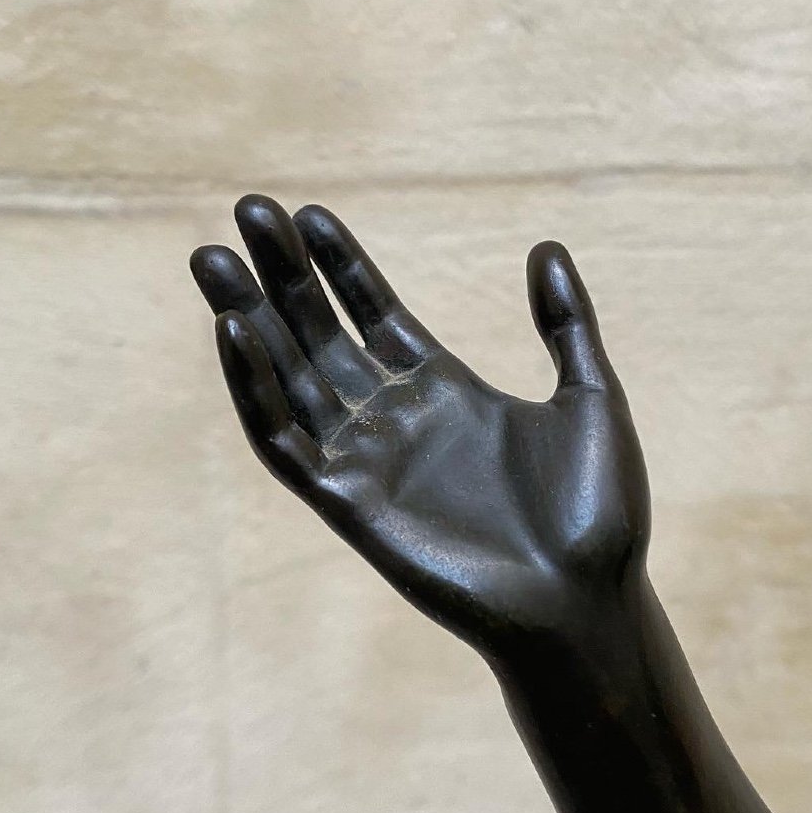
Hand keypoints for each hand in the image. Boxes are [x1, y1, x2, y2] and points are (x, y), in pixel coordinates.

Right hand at [190, 196, 649, 660]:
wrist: (586, 602)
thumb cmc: (598, 513)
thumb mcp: (590, 398)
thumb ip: (566, 324)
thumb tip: (545, 247)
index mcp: (448, 392)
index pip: (377, 315)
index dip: (343, 267)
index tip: (310, 214)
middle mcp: (398, 421)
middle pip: (323, 336)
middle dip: (285, 277)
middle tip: (249, 211)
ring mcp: (370, 462)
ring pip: (292, 379)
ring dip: (251, 320)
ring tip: (213, 258)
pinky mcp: (349, 505)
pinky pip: (287, 442)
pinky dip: (256, 390)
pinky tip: (236, 332)